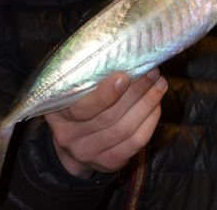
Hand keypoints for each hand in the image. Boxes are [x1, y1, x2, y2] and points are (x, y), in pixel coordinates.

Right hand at [44, 68, 167, 177]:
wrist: (72, 147)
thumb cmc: (75, 105)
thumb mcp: (69, 90)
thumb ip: (86, 76)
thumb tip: (119, 53)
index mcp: (57, 114)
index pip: (81, 108)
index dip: (105, 94)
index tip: (124, 76)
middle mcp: (69, 136)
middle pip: (109, 116)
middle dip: (135, 92)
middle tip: (152, 72)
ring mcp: (89, 152)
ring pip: (126, 128)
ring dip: (147, 103)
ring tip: (159, 84)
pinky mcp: (110, 162)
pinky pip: (136, 142)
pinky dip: (150, 121)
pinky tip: (156, 104)